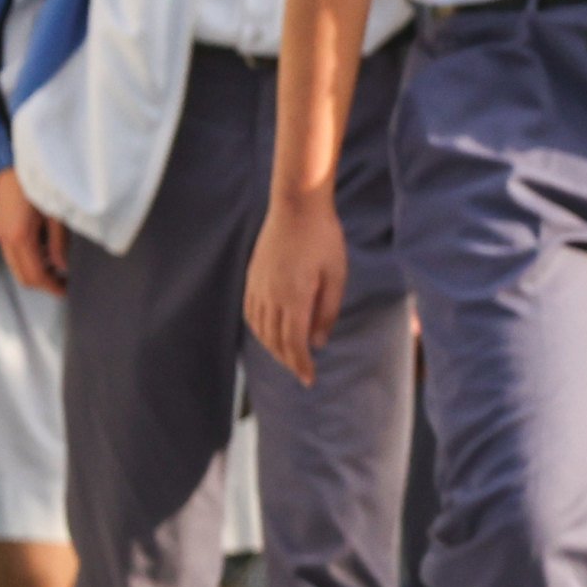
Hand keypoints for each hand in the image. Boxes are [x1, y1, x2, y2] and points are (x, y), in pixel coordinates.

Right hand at [0, 169, 65, 295]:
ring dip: (36, 272)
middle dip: (44, 284)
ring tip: (60, 269)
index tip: (68, 292)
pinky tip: (47, 254)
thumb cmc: (40, 183)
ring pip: (17, 266)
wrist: (15, 162)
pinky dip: (29, 260)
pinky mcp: (0, 227)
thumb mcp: (56, 215)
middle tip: (65, 284)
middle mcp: (5, 238)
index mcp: (19, 237)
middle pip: (23, 276)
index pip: (35, 275)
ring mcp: (0, 233)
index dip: (52, 287)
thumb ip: (58, 244)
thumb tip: (62, 267)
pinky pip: (14, 254)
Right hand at [243, 189, 348, 385]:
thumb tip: (318, 342)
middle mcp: (270, 296)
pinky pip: (250, 312)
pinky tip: (269, 333)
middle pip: (274, 340)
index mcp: (293, 297)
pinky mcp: (252, 277)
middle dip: (288, 360)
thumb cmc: (324, 239)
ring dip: (272, 347)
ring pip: (260, 329)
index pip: (294, 343)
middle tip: (302, 372)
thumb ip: (327, 312)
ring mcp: (257, 286)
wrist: (297, 207)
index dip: (300, 364)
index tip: (308, 380)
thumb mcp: (336, 276)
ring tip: (288, 357)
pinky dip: (259, 329)